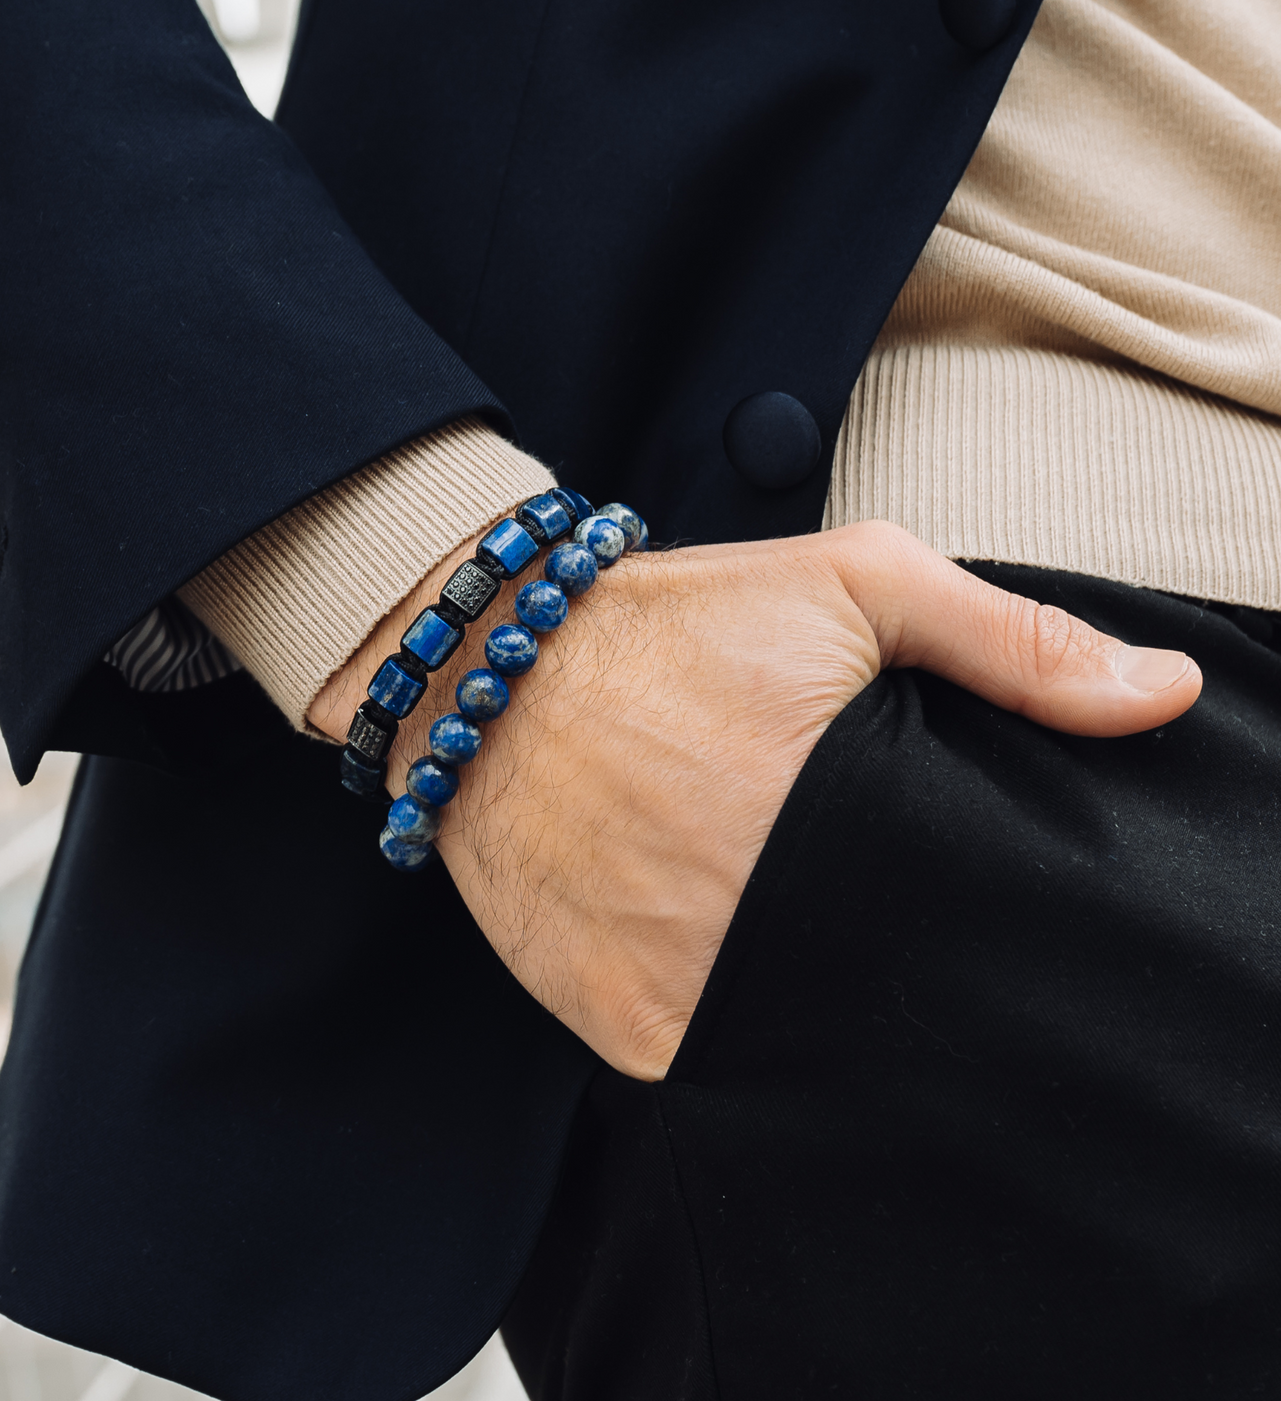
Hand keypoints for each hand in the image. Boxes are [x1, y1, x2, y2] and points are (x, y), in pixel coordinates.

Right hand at [309, 520, 1201, 1080]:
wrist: (488, 675)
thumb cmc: (674, 624)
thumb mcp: (855, 587)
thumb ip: (1013, 643)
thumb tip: (1165, 699)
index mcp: (844, 836)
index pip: (973, 938)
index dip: (984, 924)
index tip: (959, 890)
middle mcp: (765, 936)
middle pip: (894, 1001)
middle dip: (903, 963)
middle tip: (870, 896)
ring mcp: (689, 1000)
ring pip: (810, 1046)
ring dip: (820, 1000)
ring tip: (795, 918)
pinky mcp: (624, 1031)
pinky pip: (718, 1067)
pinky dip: (738, 1027)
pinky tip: (728, 948)